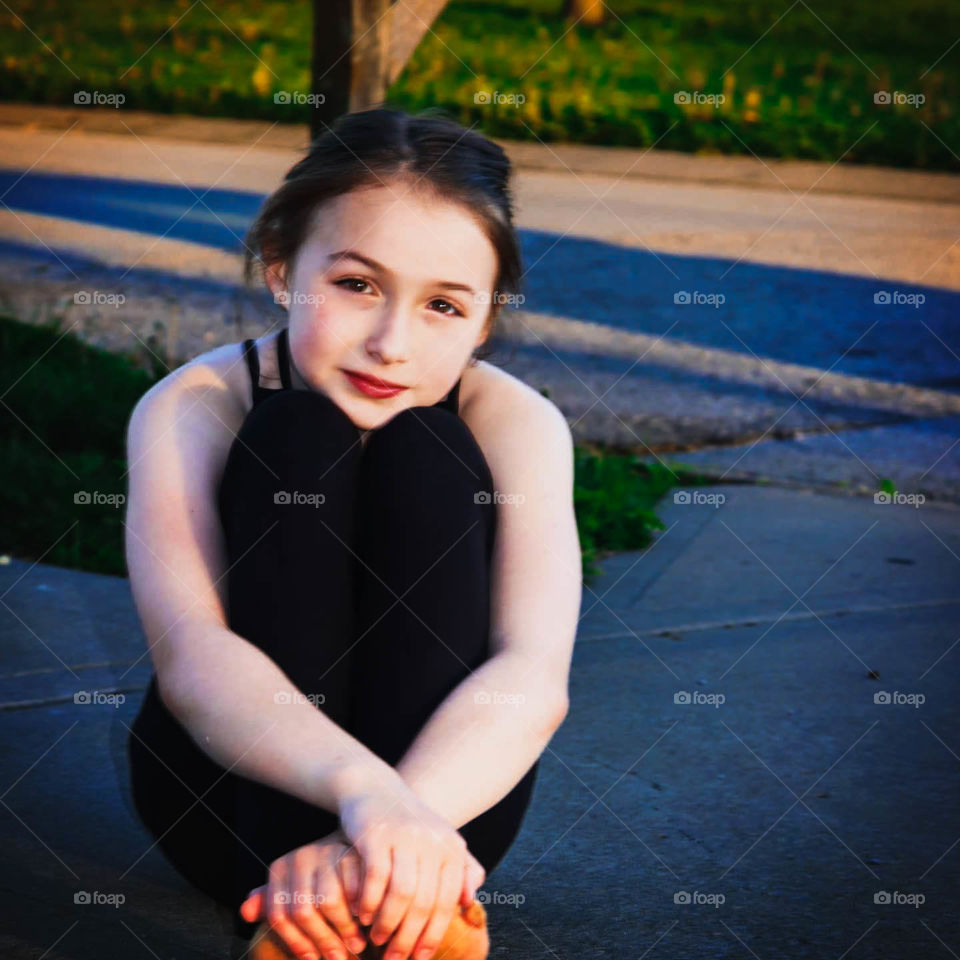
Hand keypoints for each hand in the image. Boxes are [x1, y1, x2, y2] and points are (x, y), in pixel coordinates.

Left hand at [240, 828, 368, 959]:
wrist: (352, 848)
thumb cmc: (320, 879)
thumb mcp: (294, 890)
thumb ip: (272, 903)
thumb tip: (245, 911)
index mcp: (280, 869)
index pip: (280, 916)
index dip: (298, 943)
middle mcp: (300, 858)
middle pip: (304, 912)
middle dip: (324, 940)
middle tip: (339, 958)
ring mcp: (325, 852)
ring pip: (330, 902)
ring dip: (345, 929)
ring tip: (356, 944)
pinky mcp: (351, 851)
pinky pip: (355, 888)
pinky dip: (362, 908)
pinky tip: (366, 920)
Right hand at [338, 788, 485, 959]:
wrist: (375, 789)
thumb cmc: (408, 826)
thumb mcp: (438, 843)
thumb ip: (460, 869)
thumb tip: (470, 901)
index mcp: (452, 848)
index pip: (447, 902)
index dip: (433, 936)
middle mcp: (433, 841)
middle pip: (424, 903)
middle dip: (408, 938)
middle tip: (394, 959)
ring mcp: (405, 836)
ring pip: (402, 893)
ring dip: (388, 923)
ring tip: (376, 939)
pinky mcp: (378, 834)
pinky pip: (376, 877)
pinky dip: (370, 901)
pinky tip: (362, 915)